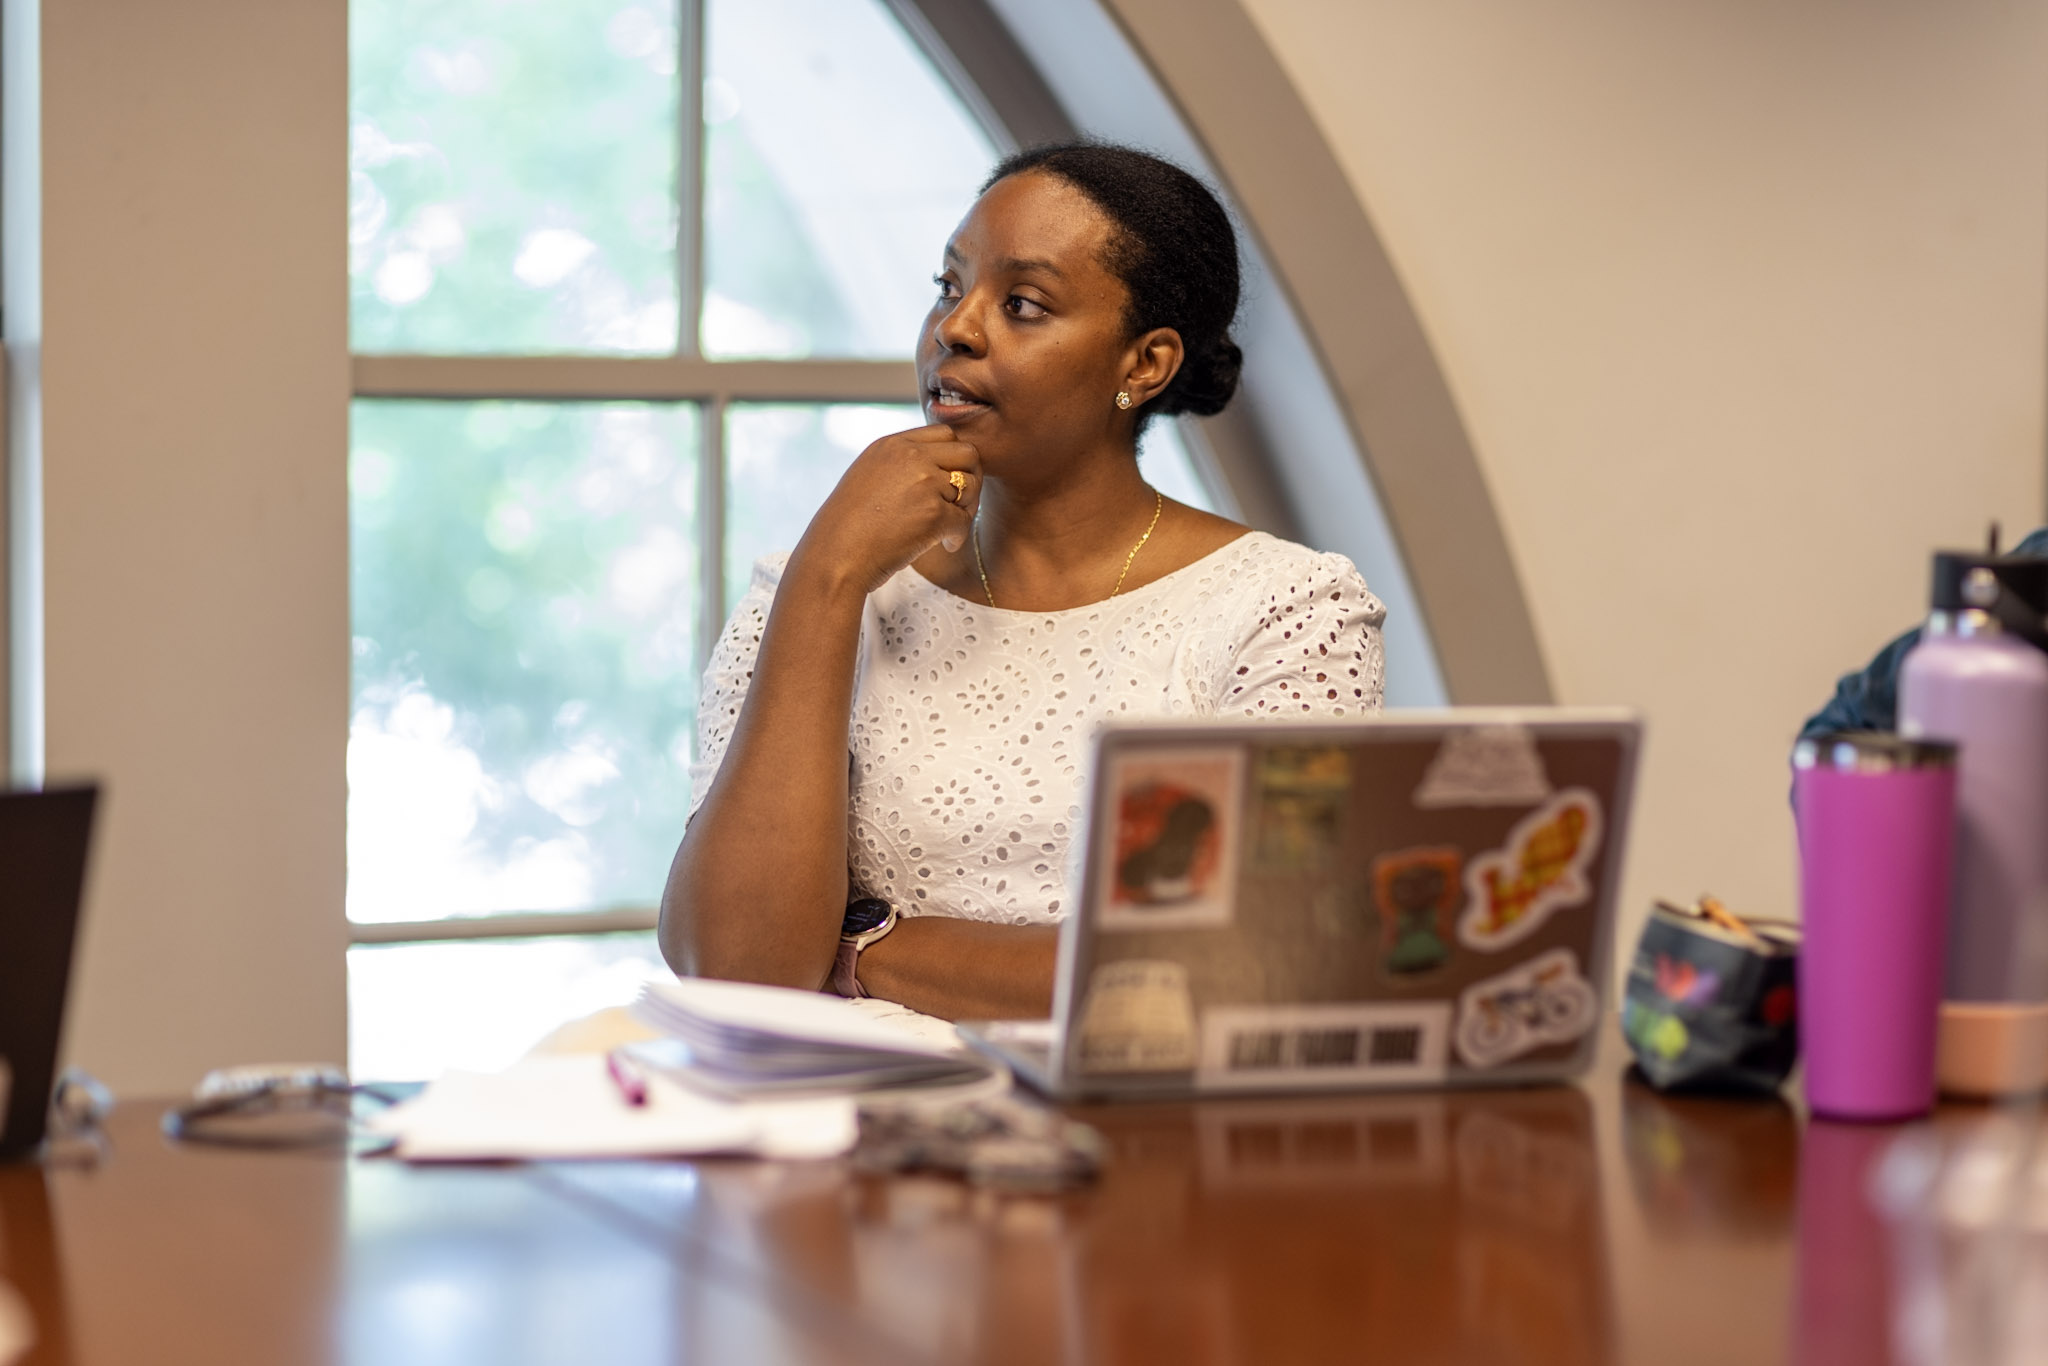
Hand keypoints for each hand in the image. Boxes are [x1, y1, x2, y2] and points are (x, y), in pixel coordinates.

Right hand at [789, 424, 980, 594]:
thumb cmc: (848, 526)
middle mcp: (910, 456)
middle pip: (968, 453)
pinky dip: (958, 536)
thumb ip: (900, 465)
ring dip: (967, 508)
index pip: (945, 434)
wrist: (835, 556)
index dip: (954, 459)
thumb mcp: (868, 476)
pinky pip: (964, 520)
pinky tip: (946, 546)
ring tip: (949, 528)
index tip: (947, 483)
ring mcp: (924, 482)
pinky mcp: (934, 513)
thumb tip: (940, 470)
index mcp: (893, 444)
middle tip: (960, 505)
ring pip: (971, 486)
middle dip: (971, 478)